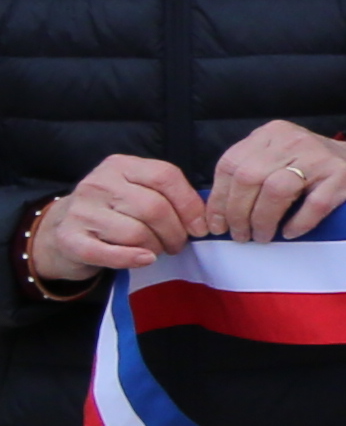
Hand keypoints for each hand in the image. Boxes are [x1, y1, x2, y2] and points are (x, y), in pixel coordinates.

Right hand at [28, 153, 207, 285]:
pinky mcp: (69, 238)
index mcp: (121, 165)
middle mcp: (98, 182)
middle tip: (177, 244)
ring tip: (157, 250)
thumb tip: (203, 219)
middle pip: (153, 207)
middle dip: (175, 232)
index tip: (200, 227)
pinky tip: (146, 260)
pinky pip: (109, 252)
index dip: (190, 204)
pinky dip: (133, 259)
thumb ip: (167, 196)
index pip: (166, 176)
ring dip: (155, 247)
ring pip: (135, 232)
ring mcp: (81, 210)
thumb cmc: (112, 211)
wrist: (61, 229)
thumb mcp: (137, 191)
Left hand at [197, 121, 345, 244]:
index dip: (218, 200)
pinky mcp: (343, 176)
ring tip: (263, 236)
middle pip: (249, 177)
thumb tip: (212, 216)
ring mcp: (320, 156)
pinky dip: (298, 223)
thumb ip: (248, 176)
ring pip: (276, 190)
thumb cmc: (310, 172)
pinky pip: (312, 205)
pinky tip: (291, 232)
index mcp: (270, 134)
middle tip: (241, 236)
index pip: (230, 165)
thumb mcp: (275, 161)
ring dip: (264, 220)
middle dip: (238, 213)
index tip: (217, 226)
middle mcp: (293, 139)